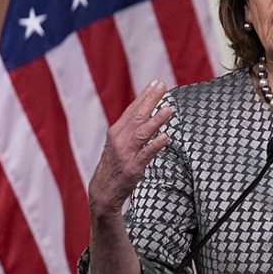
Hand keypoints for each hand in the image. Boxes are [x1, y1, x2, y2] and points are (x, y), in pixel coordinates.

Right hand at [88, 79, 172, 218]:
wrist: (103, 190)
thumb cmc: (115, 163)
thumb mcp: (119, 142)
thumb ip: (132, 127)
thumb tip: (147, 109)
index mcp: (117, 131)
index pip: (132, 109)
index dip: (145, 95)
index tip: (156, 83)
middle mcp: (120, 139)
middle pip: (137, 116)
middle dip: (151, 99)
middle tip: (163, 86)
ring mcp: (126, 153)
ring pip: (142, 133)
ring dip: (156, 120)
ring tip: (169, 109)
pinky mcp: (133, 168)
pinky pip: (145, 154)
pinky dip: (155, 145)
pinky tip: (165, 137)